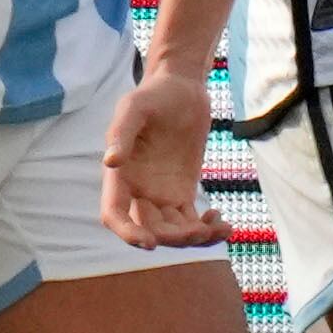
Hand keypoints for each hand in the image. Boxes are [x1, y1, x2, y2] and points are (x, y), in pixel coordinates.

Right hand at [101, 73, 228, 248]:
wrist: (182, 89)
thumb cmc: (154, 95)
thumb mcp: (135, 107)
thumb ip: (121, 132)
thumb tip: (110, 161)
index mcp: (119, 175)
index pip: (114, 213)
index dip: (127, 232)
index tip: (150, 243)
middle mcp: (137, 191)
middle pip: (148, 229)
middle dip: (171, 238)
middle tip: (200, 230)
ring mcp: (160, 195)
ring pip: (172, 232)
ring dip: (193, 239)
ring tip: (220, 228)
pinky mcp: (182, 193)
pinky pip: (190, 222)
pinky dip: (206, 230)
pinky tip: (222, 223)